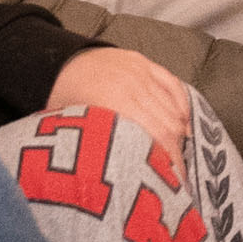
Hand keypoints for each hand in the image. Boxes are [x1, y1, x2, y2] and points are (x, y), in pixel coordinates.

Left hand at [44, 41, 193, 173]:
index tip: (172, 178)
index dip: (168, 159)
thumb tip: (121, 175)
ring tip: (179, 152)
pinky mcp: (144, 64)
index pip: (156, 134)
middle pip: (168, 123)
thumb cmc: (63, 98)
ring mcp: (140, 73)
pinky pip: (172, 84)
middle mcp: (131, 85)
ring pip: (172, 107)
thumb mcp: (75, 124)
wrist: (59, 63)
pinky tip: (184, 122)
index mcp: (113, 101)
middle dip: (176, 152)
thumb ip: (100, 143)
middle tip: (177, 173)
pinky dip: (181, 104)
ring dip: (179, 132)